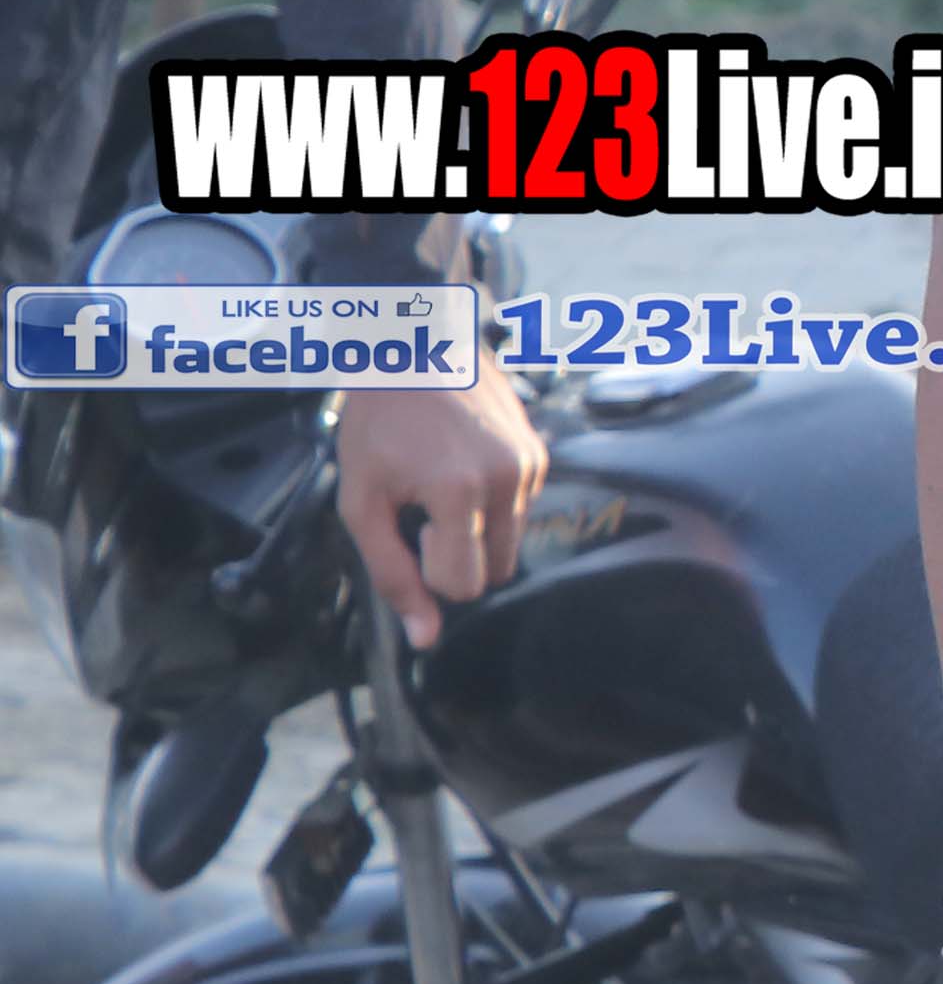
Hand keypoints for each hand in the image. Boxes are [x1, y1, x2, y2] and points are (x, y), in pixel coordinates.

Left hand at [334, 376, 542, 647]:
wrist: (415, 346)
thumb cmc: (379, 419)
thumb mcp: (361, 500)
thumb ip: (391, 572)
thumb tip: (425, 637)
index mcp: (461, 493)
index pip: (463, 585)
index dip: (429, 571)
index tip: (410, 530)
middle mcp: (509, 480)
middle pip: (494, 571)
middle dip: (458, 554)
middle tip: (424, 509)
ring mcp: (531, 464)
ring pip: (509, 542)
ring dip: (475, 528)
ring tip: (441, 482)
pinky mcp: (540, 452)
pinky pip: (520, 508)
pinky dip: (491, 502)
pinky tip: (462, 465)